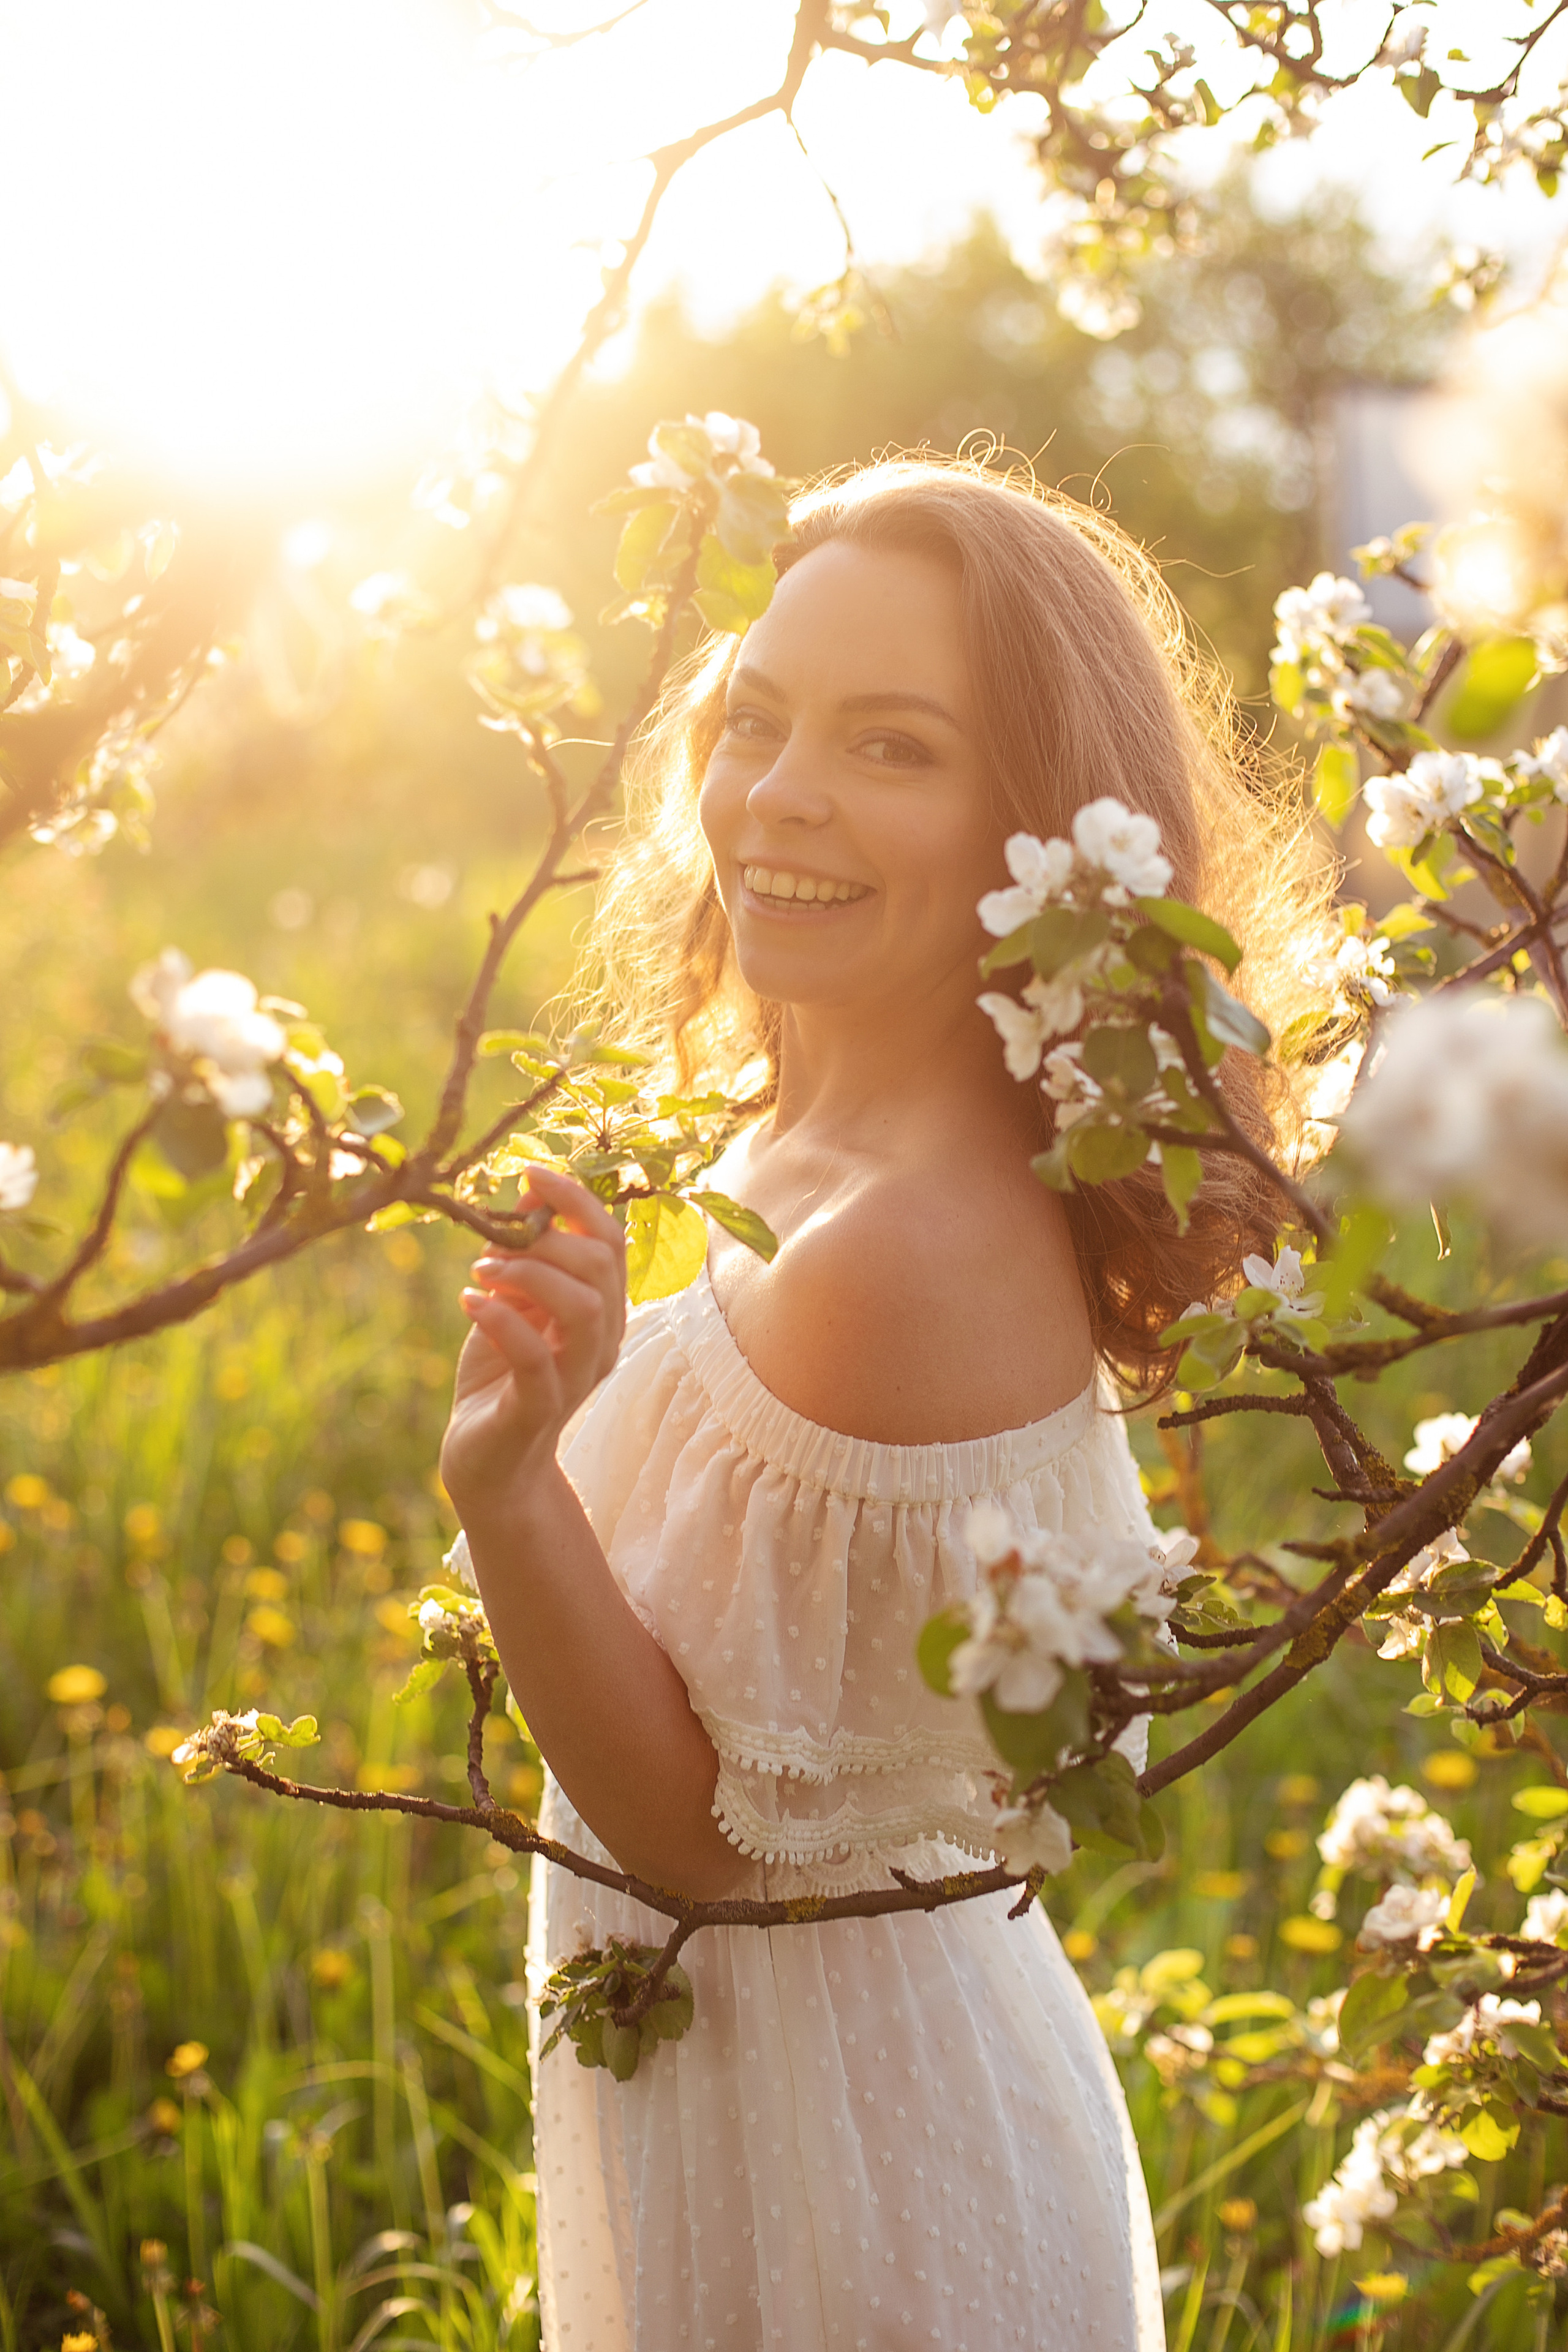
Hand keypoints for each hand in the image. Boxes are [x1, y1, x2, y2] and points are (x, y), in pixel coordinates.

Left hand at [440, 1167, 626, 1521]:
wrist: (487, 1461)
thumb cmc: (501, 1376)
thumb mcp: (513, 1304)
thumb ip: (524, 1255)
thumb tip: (529, 1192)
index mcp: (602, 1310)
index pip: (612, 1240)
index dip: (577, 1199)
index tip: (530, 1173)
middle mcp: (601, 1341)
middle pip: (602, 1265)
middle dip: (545, 1236)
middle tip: (493, 1242)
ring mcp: (575, 1377)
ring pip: (582, 1306)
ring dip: (527, 1273)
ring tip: (479, 1271)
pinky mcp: (539, 1408)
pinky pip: (534, 1356)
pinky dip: (500, 1318)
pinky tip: (468, 1302)